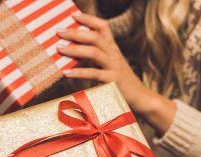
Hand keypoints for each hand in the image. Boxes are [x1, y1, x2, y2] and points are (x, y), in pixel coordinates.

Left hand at [57, 13, 175, 134]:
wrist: (141, 98)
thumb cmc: (121, 83)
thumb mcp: (110, 66)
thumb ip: (96, 58)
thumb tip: (73, 53)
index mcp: (113, 48)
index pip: (103, 27)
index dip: (89, 19)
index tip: (73, 15)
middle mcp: (114, 54)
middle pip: (95, 36)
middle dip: (76, 33)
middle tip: (59, 32)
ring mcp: (114, 66)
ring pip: (94, 52)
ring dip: (74, 49)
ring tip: (59, 49)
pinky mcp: (113, 80)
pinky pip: (94, 74)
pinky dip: (78, 72)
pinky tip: (66, 73)